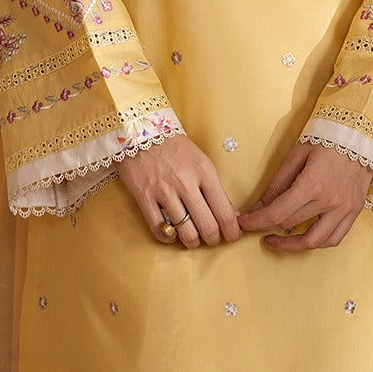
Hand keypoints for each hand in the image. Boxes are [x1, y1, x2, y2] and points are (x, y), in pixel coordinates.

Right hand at [118, 134, 240, 248]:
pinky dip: (168, 238)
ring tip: (193, 239)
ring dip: (192, 242)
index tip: (233, 236)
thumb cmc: (174, 147)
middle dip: (214, 240)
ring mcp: (163, 191)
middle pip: (208, 227)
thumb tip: (232, 215)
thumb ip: (215, 188)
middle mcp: (186, 183)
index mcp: (204, 172)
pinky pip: (159, 229)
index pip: (225, 212)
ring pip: (185, 232)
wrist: (139, 130)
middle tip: (213, 240)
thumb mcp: (201, 162)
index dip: (232, 231)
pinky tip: (172, 234)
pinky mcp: (144, 197)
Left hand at [238, 141, 371, 251]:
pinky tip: (305, 237)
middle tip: (256, 227)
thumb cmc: (326, 139)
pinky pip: (335, 238)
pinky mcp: (354, 211)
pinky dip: (318, 243)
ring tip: (278, 239)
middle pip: (290, 225)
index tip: (244, 224)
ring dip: (292, 245)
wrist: (361, 133)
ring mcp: (344, 209)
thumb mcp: (296, 155)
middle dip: (267, 228)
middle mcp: (329, 202)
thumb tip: (260, 206)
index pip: (277, 213)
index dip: (256, 222)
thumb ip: (277, 184)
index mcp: (311, 185)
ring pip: (314, 241)